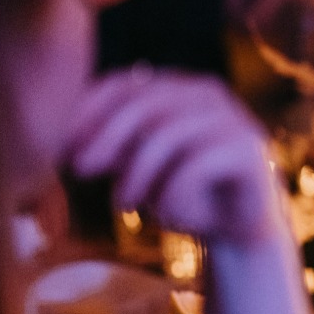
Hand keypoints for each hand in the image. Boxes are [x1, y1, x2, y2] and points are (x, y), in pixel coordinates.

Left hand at [65, 70, 283, 247]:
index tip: (64, 146)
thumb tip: (68, 142)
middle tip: (80, 170)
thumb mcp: (141, 169)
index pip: (126, 85)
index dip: (89, 111)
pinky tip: (164, 216)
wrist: (240, 229)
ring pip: (169, 134)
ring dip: (137, 174)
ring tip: (122, 206)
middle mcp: (208, 93)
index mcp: (179, 88)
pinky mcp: (249, 149)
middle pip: (145, 104)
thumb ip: (113, 149)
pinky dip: (173, 193)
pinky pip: (197, 164)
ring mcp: (232, 118)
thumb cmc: (185, 194)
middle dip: (106, 138)